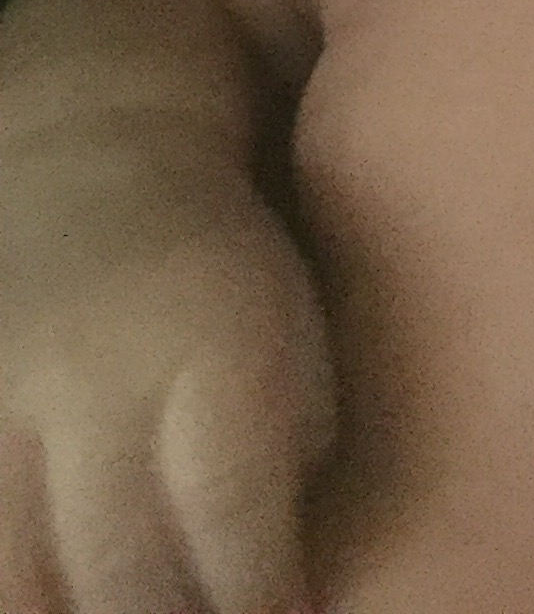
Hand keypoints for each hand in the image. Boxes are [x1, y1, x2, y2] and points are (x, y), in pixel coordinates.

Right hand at [0, 112, 334, 613]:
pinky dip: (21, 592)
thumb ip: (294, 448)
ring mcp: (9, 401)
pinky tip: (64, 601)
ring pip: (28, 576)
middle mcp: (99, 375)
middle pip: (123, 567)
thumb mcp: (290, 328)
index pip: (231, 512)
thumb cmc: (220, 271)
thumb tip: (289, 582)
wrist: (91, 173)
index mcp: (210, 345)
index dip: (260, 598)